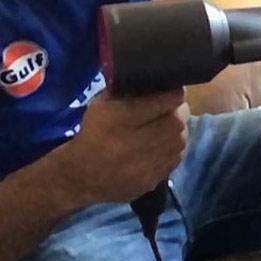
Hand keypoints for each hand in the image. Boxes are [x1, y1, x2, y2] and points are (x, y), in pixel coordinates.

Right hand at [55, 90, 187, 205]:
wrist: (80, 175)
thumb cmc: (93, 133)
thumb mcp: (101, 105)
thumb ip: (127, 90)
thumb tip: (156, 79)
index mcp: (117, 119)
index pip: (161, 102)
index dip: (174, 94)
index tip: (175, 90)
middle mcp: (131, 143)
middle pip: (176, 122)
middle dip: (180, 111)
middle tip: (176, 107)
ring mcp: (142, 166)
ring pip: (179, 141)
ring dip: (179, 130)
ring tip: (171, 125)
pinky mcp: (150, 182)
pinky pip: (175, 160)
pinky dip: (174, 149)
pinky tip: (165, 144)